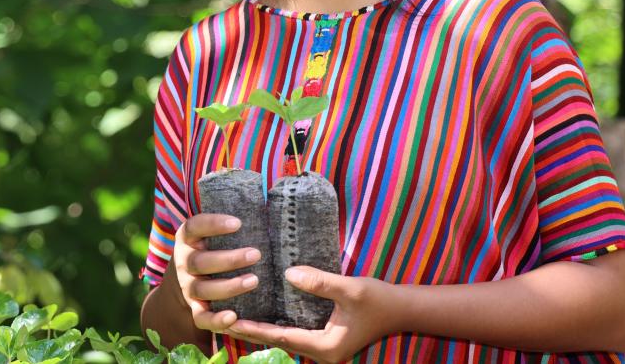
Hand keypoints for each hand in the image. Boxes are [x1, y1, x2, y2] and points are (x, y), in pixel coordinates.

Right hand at [171, 214, 262, 333]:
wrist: (181, 286)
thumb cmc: (209, 251)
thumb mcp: (209, 235)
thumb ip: (229, 224)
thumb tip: (270, 200)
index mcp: (187, 239)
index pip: (194, 227)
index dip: (213, 224)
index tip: (238, 223)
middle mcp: (184, 263)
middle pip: (200, 261)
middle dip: (229, 259)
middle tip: (256, 254)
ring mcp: (187, 287)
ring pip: (203, 289)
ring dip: (228, 286)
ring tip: (254, 280)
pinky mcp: (194, 309)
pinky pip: (202, 318)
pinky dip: (216, 320)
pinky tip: (234, 317)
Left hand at [227, 266, 397, 363]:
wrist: (402, 310)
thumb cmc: (379, 300)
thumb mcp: (350, 288)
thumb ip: (320, 282)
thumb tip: (289, 273)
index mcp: (326, 346)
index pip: (282, 337)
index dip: (256, 329)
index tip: (231, 321)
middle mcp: (322, 352)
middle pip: (278, 342)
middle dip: (251, 332)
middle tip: (222, 321)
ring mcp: (323, 347)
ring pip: (284, 339)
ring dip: (261, 330)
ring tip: (233, 318)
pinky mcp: (324, 338)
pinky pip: (293, 334)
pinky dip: (275, 326)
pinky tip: (260, 314)